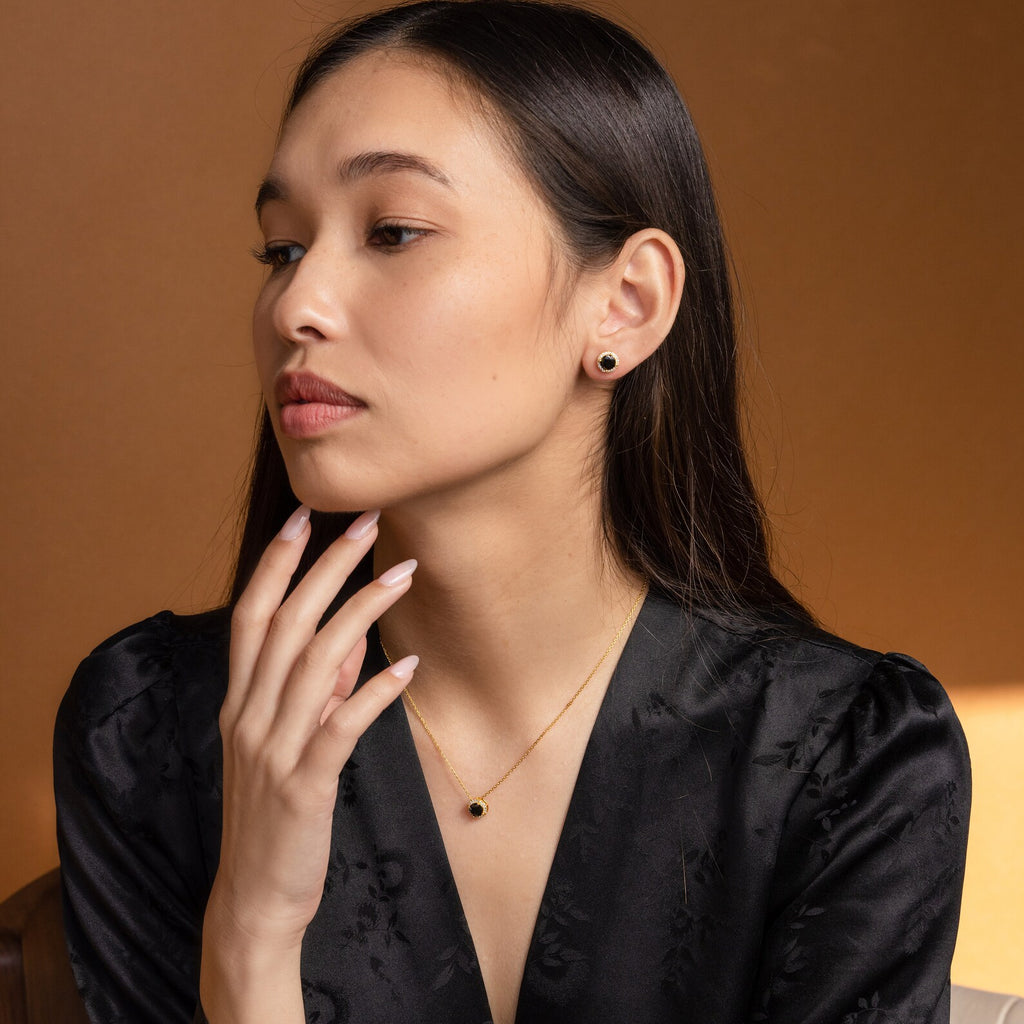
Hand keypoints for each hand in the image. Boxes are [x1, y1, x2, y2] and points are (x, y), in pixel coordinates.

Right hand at [206, 505, 417, 953]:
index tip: (303, 515)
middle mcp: (248, 715)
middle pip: (285, 623)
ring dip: (360, 613)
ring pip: (313, 663)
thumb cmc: (272, 813)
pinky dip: (373, 692)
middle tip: (367, 521)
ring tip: (402, 574)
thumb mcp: (281, 742)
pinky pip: (340, 727)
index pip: (251, 614)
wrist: (253, 897)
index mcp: (239, 700)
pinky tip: (407, 666)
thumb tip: (350, 640)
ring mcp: (272, 750)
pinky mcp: (303, 785)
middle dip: (326, 566)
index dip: (275, 562)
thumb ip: (311, 689)